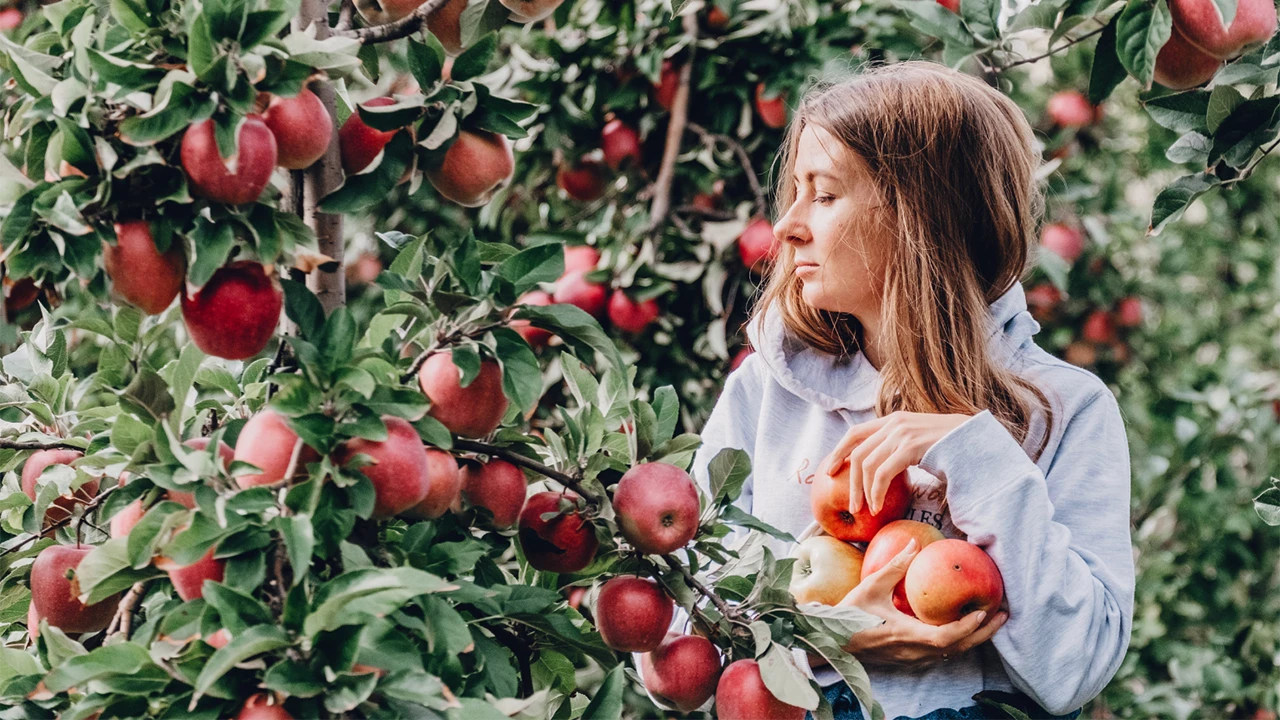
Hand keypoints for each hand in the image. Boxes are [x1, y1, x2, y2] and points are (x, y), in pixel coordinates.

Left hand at [817, 411, 971, 515]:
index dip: (840, 451)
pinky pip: (882, 473)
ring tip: (867, 510)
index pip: (855, 432)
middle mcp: (893, 423)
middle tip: (851, 505)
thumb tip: (881, 469)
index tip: (831, 470)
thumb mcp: (919, 442)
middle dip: (849, 481)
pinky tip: (879, 506)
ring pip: (866, 465)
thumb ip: (899, 448)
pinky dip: (876, 492)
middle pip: (857, 453)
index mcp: (893, 420)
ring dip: (863, 492)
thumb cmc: (952, 447)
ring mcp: (901, 433)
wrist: (977, 440)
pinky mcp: (909, 447)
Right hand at [836, 539, 1007, 666]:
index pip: (945, 637)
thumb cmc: (849, 614)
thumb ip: (896, 566)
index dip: (966, 627)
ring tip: (990, 619)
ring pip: (952, 653)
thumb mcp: (871, 586)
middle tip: (1002, 614)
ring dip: (974, 638)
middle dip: (983, 633)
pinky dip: (959, 641)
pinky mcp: (910, 659)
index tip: (982, 611)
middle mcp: (914, 651)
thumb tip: (916, 543)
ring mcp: (913, 658)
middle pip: (958, 648)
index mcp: (905, 635)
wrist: (833, 641)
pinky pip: (942, 653)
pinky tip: (965, 627)